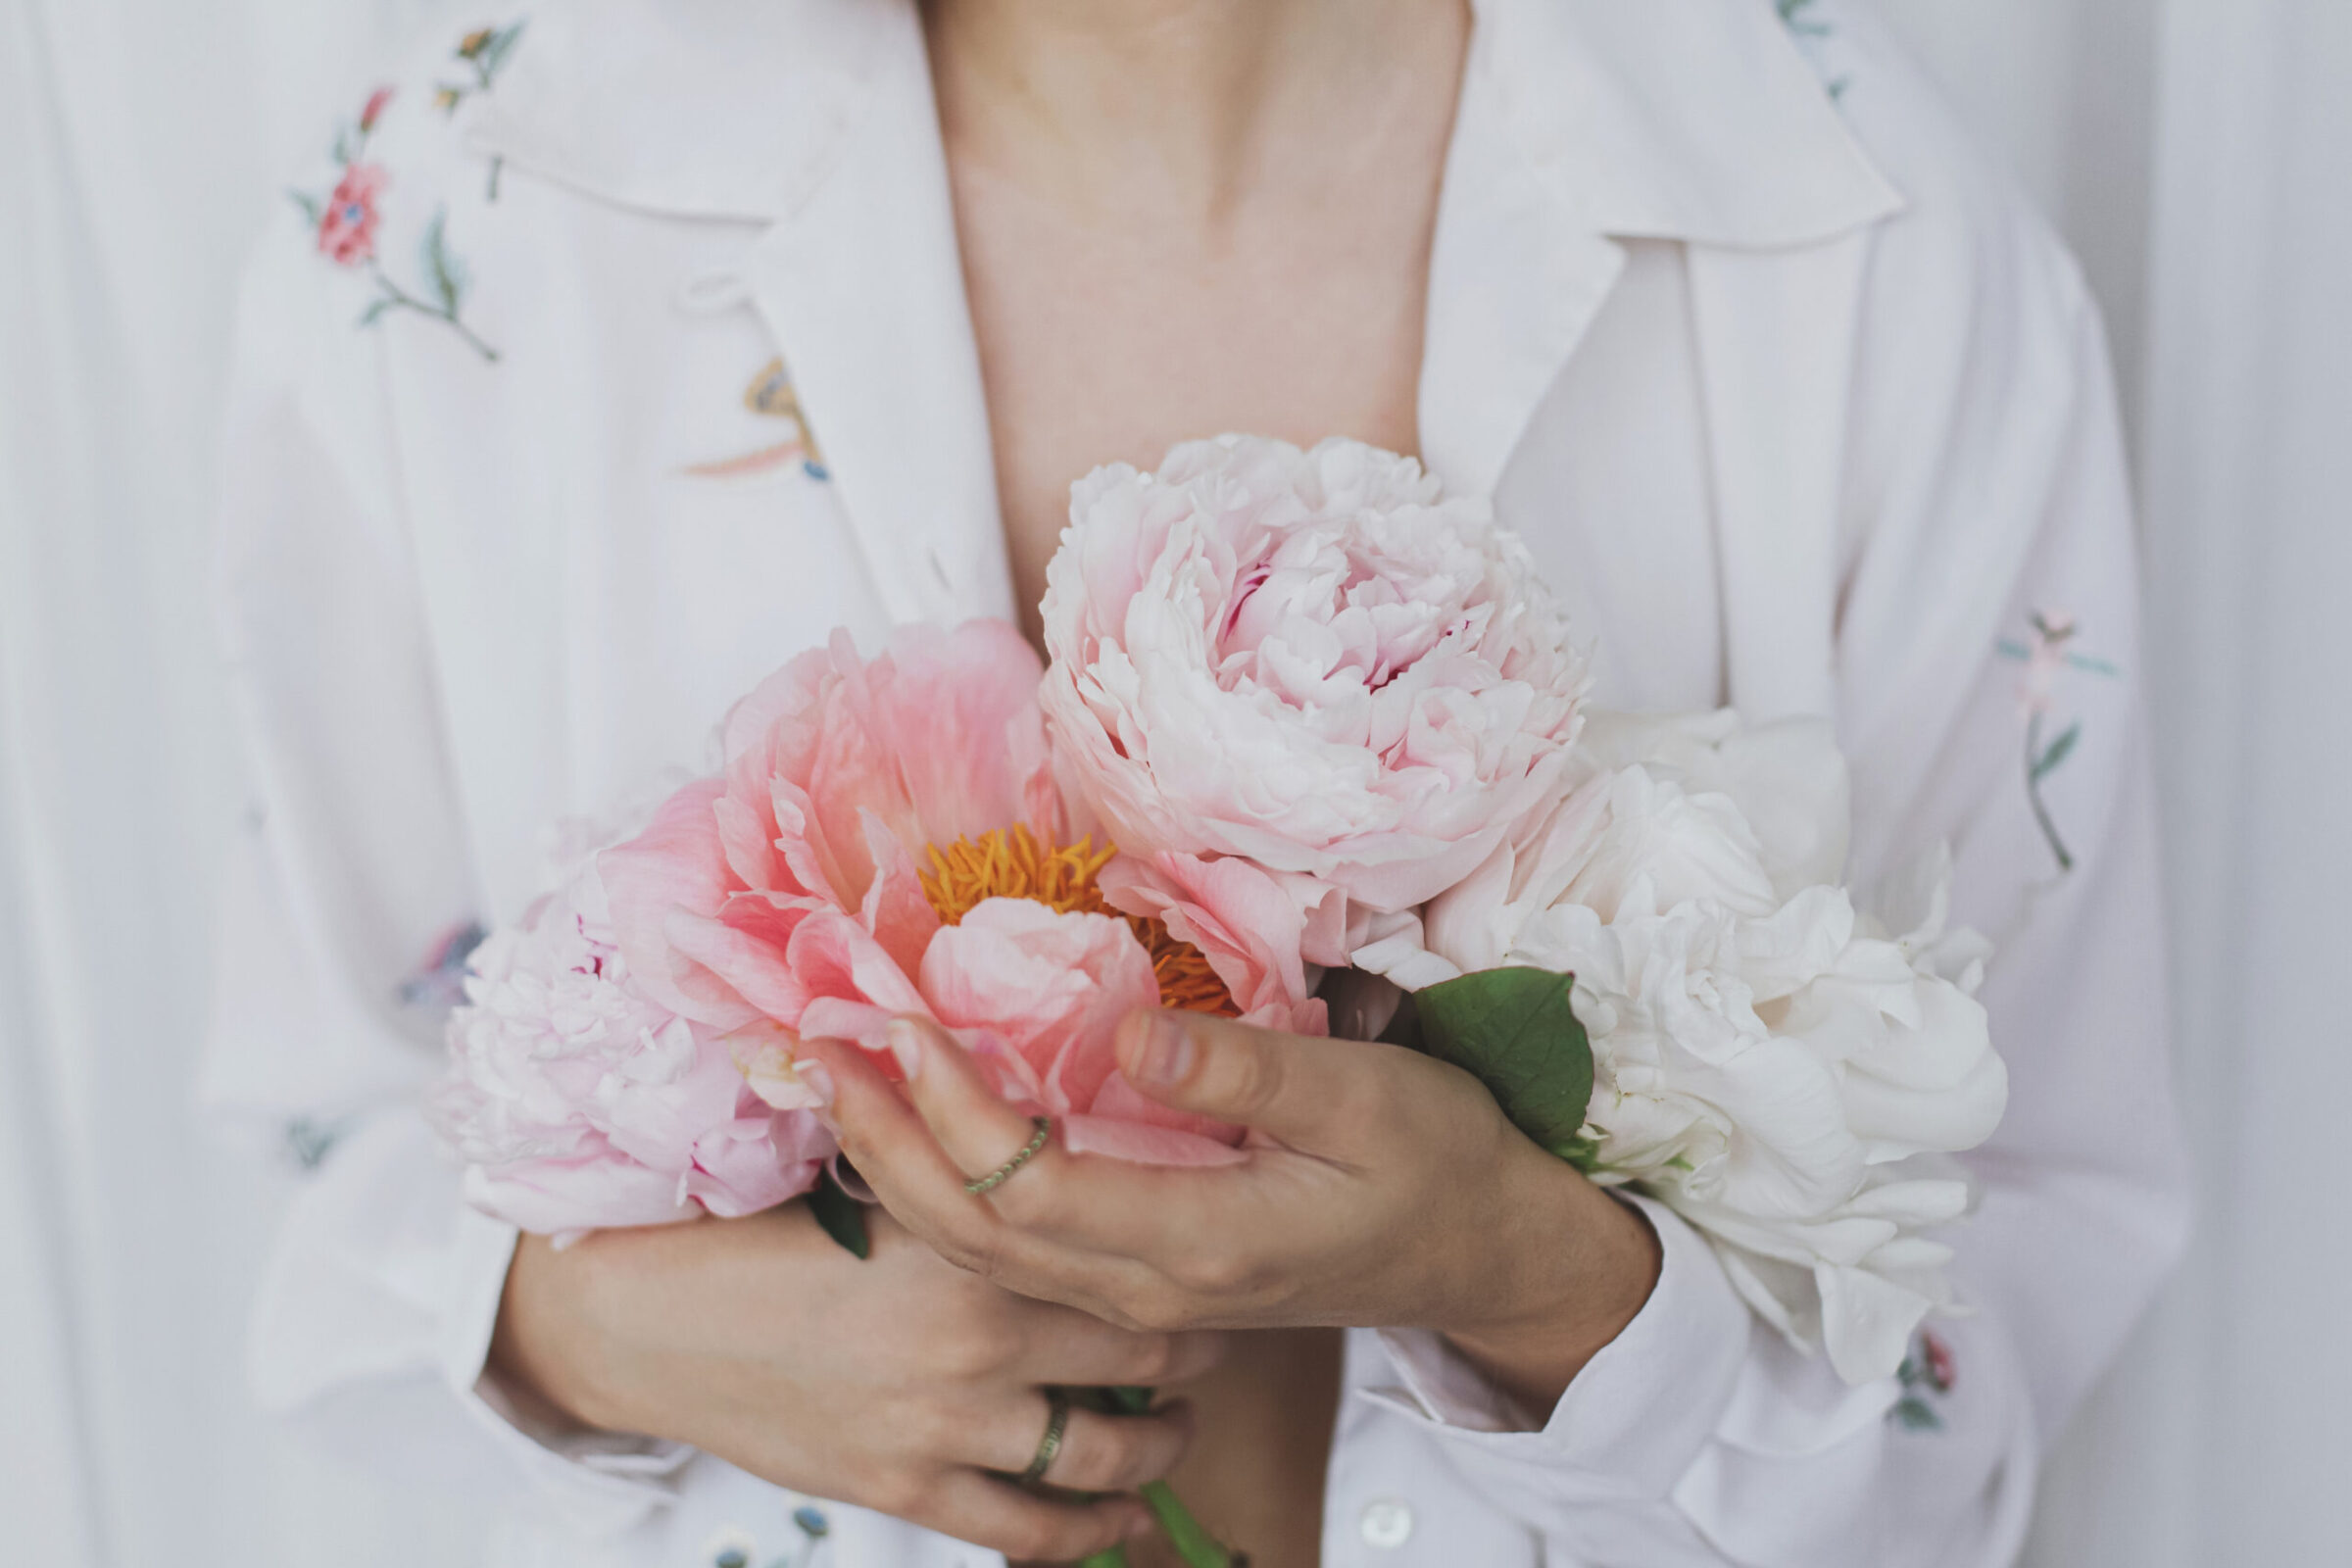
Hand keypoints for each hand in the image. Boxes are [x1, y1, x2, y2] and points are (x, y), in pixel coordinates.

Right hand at [490, 1201, 1224, 1560]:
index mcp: (974, 1238)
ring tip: (1178, 1428)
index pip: (1119, 1251)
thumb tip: (1045, 1131)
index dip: (1179, 1258)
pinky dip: (1090, 1530)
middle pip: (1140, 1348)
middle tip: (1216, 1341)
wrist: (659, 1318)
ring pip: (1104, 1449)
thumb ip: (967, 1174)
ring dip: (1160, 1443)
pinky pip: (1030, 1530)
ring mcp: (947, 1420)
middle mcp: (977, 1334)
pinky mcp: (909, 1487)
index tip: (1204, 1255)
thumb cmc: (765, 1235)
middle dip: (1194, 1351)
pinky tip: (1122, 1519)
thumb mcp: (877, 1185)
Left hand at [800, 1011, 1660, 1415]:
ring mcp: (1143, 1299)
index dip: (950, 1112)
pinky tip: (921, 1140)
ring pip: (985, 1257)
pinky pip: (1018, 1255)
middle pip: (976, 1238)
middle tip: (820, 1047)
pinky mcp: (1147, 1282)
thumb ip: (1244, 1070)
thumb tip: (1130, 1029)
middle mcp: (1149, 1290)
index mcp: (1196, 1244)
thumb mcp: (1366, 1099)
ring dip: (902, 1172)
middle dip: (885, 1143)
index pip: (1027, 1190)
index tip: (901, 1024)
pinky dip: (951, 1197)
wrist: (1482, 1253)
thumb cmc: (1437, 1163)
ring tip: (841, 1085)